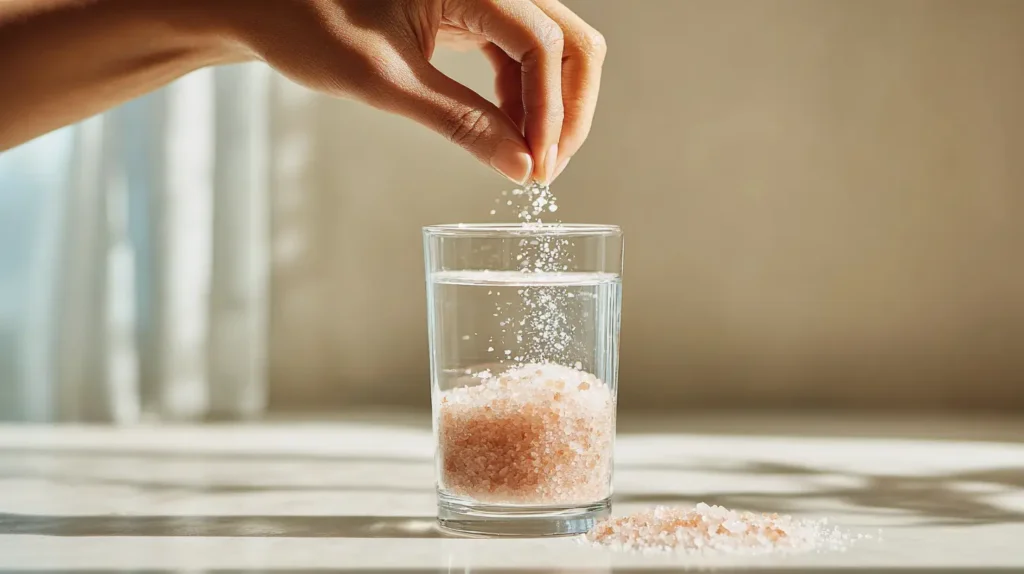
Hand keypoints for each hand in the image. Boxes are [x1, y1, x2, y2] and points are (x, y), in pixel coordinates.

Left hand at [232, 0, 606, 183]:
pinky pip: (523, 54)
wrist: (273, 5)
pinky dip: (524, 98)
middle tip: (547, 168)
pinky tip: (508, 134)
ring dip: (550, 107)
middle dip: (569, 108)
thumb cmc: (311, 25)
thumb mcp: (386, 81)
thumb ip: (459, 122)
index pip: (542, 43)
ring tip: (527, 160)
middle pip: (569, 40)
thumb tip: (519, 167)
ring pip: (553, 48)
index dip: (549, 111)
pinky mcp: (474, 14)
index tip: (537, 167)